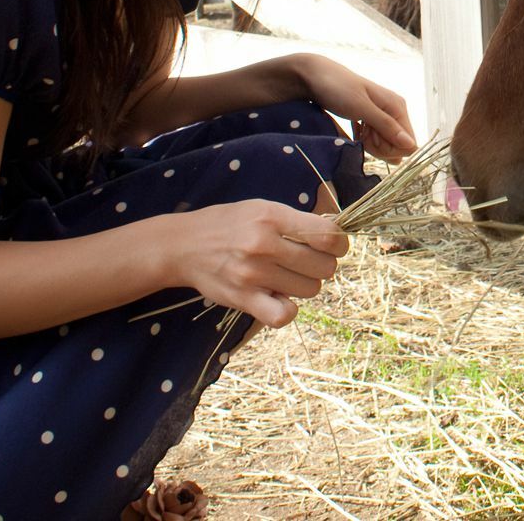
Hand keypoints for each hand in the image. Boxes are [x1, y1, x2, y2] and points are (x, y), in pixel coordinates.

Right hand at [176, 199, 350, 327]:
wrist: (183, 246)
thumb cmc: (229, 224)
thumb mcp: (263, 208)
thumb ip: (297, 220)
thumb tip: (336, 233)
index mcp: (272, 217)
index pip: (327, 235)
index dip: (340, 243)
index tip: (335, 246)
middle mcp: (264, 244)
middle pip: (324, 266)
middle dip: (323, 264)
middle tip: (307, 262)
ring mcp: (253, 274)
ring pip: (310, 289)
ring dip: (306, 285)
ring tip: (289, 276)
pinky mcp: (243, 298)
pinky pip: (282, 315)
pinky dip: (288, 310)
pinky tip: (280, 298)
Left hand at [293, 55, 417, 162]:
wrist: (314, 76)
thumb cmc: (337, 88)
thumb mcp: (361, 108)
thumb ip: (387, 127)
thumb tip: (413, 146)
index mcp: (397, 106)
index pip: (408, 143)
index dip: (390, 149)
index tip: (371, 141)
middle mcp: (394, 110)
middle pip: (396, 145)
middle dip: (378, 147)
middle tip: (361, 133)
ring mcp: (382, 114)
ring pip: (384, 144)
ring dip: (370, 143)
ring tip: (357, 130)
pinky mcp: (370, 118)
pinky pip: (374, 138)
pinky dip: (364, 139)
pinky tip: (355, 131)